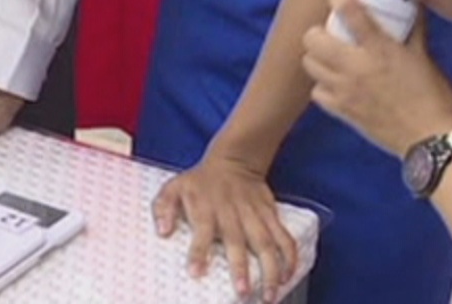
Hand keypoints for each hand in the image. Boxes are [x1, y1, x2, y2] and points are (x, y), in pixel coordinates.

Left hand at [152, 154, 296, 302]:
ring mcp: (254, 214)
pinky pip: (284, 237)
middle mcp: (231, 212)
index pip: (202, 229)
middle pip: (238, 241)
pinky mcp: (271, 215)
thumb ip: (163, 207)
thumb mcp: (174, 187)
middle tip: (243, 293)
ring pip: (266, 243)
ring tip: (269, 296)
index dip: (198, 251)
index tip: (196, 273)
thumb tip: (162, 231)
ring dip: (270, 270)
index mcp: (206, 208)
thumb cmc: (200, 181)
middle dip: (241, 268)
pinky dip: (289, 257)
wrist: (234, 160)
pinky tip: (288, 277)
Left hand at [302, 0, 451, 156]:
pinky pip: (317, 92)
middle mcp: (356, 67)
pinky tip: (336, 82)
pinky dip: (322, 84)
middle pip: (312, 38)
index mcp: (379, 49)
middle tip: (332, 31)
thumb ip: (414, 26)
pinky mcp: (343, 112)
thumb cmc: (436, 98)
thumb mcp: (425, 56)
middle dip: (318, 30)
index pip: (348, 9)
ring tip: (333, 55)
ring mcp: (346, 91)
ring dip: (317, 56)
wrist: (434, 141)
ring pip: (310, 64)